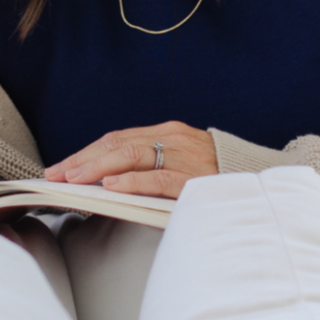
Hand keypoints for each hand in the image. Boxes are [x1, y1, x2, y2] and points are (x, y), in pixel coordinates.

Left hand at [44, 120, 217, 198]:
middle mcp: (174, 139)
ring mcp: (185, 156)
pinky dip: (132, 180)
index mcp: (168, 134)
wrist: (263, 182)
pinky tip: (112, 186)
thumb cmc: (217, 178)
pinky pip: (159, 178)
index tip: (61, 167)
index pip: (118, 139)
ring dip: (98, 167)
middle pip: (118, 143)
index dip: (87, 152)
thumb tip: (110, 182)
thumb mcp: (183, 164)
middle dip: (83, 159)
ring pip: (133, 155)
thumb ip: (152, 167)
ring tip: (74, 179)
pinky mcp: (195, 178)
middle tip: (56, 174)